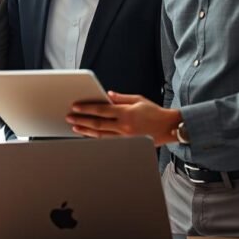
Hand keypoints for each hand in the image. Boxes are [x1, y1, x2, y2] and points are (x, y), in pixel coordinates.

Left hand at [65, 91, 180, 145]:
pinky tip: (88, 135)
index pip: (102, 110)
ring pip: (100, 134)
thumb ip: (121, 98)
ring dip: (86, 131)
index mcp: (126, 112)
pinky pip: (108, 141)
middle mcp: (124, 126)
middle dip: (81, 120)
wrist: (169, 128)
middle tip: (69, 117)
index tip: (75, 107)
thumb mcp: (139, 99)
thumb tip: (108, 94)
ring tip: (75, 127)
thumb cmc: (155, 112)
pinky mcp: (127, 143)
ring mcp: (125, 137)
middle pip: (97, 123)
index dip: (87, 108)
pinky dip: (96, 138)